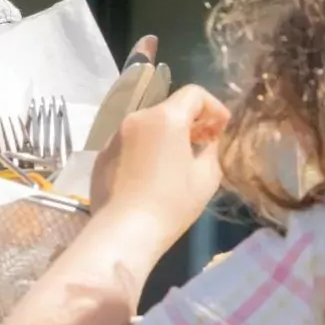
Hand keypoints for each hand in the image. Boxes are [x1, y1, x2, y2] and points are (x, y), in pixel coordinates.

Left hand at [90, 85, 230, 253]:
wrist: (124, 230)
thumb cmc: (171, 204)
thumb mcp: (206, 177)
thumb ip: (212, 149)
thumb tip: (208, 139)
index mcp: (165, 118)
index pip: (194, 94)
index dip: (213, 107)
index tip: (221, 128)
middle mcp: (137, 117)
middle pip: (169, 108)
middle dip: (190, 122)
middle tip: (204, 144)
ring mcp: (115, 134)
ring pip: (148, 125)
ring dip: (165, 135)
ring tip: (177, 161)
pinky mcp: (102, 153)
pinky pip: (130, 142)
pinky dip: (145, 149)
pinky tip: (150, 175)